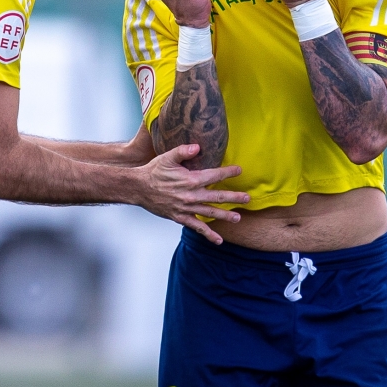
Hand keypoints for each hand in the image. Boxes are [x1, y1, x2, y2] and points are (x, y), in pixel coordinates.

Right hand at [135, 144, 249, 243]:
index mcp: (190, 179)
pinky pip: (197, 227)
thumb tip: (199, 146)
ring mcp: (186, 208)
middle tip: (247, 198)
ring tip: (238, 218)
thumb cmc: (153, 171)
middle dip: (234, 197)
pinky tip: (219, 240)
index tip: (239, 170)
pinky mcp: (180, 217)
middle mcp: (191, 195)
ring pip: (210, 213)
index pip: (214, 176)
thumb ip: (183, 151)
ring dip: (225, 216)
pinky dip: (208, 234)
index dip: (228, 173)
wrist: (138, 188)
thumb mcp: (167, 156)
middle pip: (217, 197)